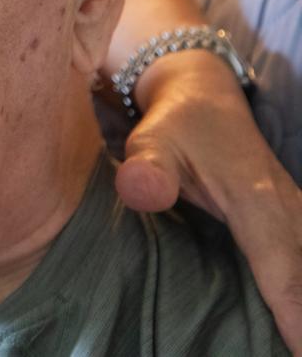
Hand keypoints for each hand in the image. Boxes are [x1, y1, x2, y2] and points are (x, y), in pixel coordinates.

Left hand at [114, 51, 301, 353]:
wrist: (203, 94)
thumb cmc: (174, 125)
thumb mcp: (150, 142)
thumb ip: (146, 169)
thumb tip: (141, 190)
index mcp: (256, 200)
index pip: (280, 268)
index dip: (293, 313)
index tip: (301, 352)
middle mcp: (288, 210)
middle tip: (299, 351)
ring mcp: (297, 213)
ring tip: (300, 341)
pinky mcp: (295, 218)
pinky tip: (300, 316)